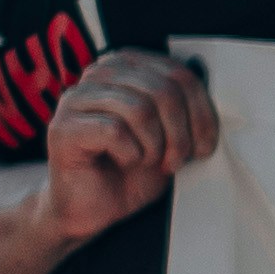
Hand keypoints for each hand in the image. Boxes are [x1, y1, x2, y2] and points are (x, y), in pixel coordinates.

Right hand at [24, 45, 216, 249]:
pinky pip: (114, 131)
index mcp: (126, 66)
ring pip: (140, 109)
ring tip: (150, 161)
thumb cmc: (133, 169)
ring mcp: (76, 100)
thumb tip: (211, 84)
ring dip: (156, 145)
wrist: (95, 207)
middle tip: (175, 161)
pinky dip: (131, 153)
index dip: (201, 112)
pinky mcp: (63, 127)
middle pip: (162, 89)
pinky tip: (125, 162)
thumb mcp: (171, 133)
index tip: (204, 145)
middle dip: (180, 133)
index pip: (178, 73)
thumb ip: (185, 105)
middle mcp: (98, 75)